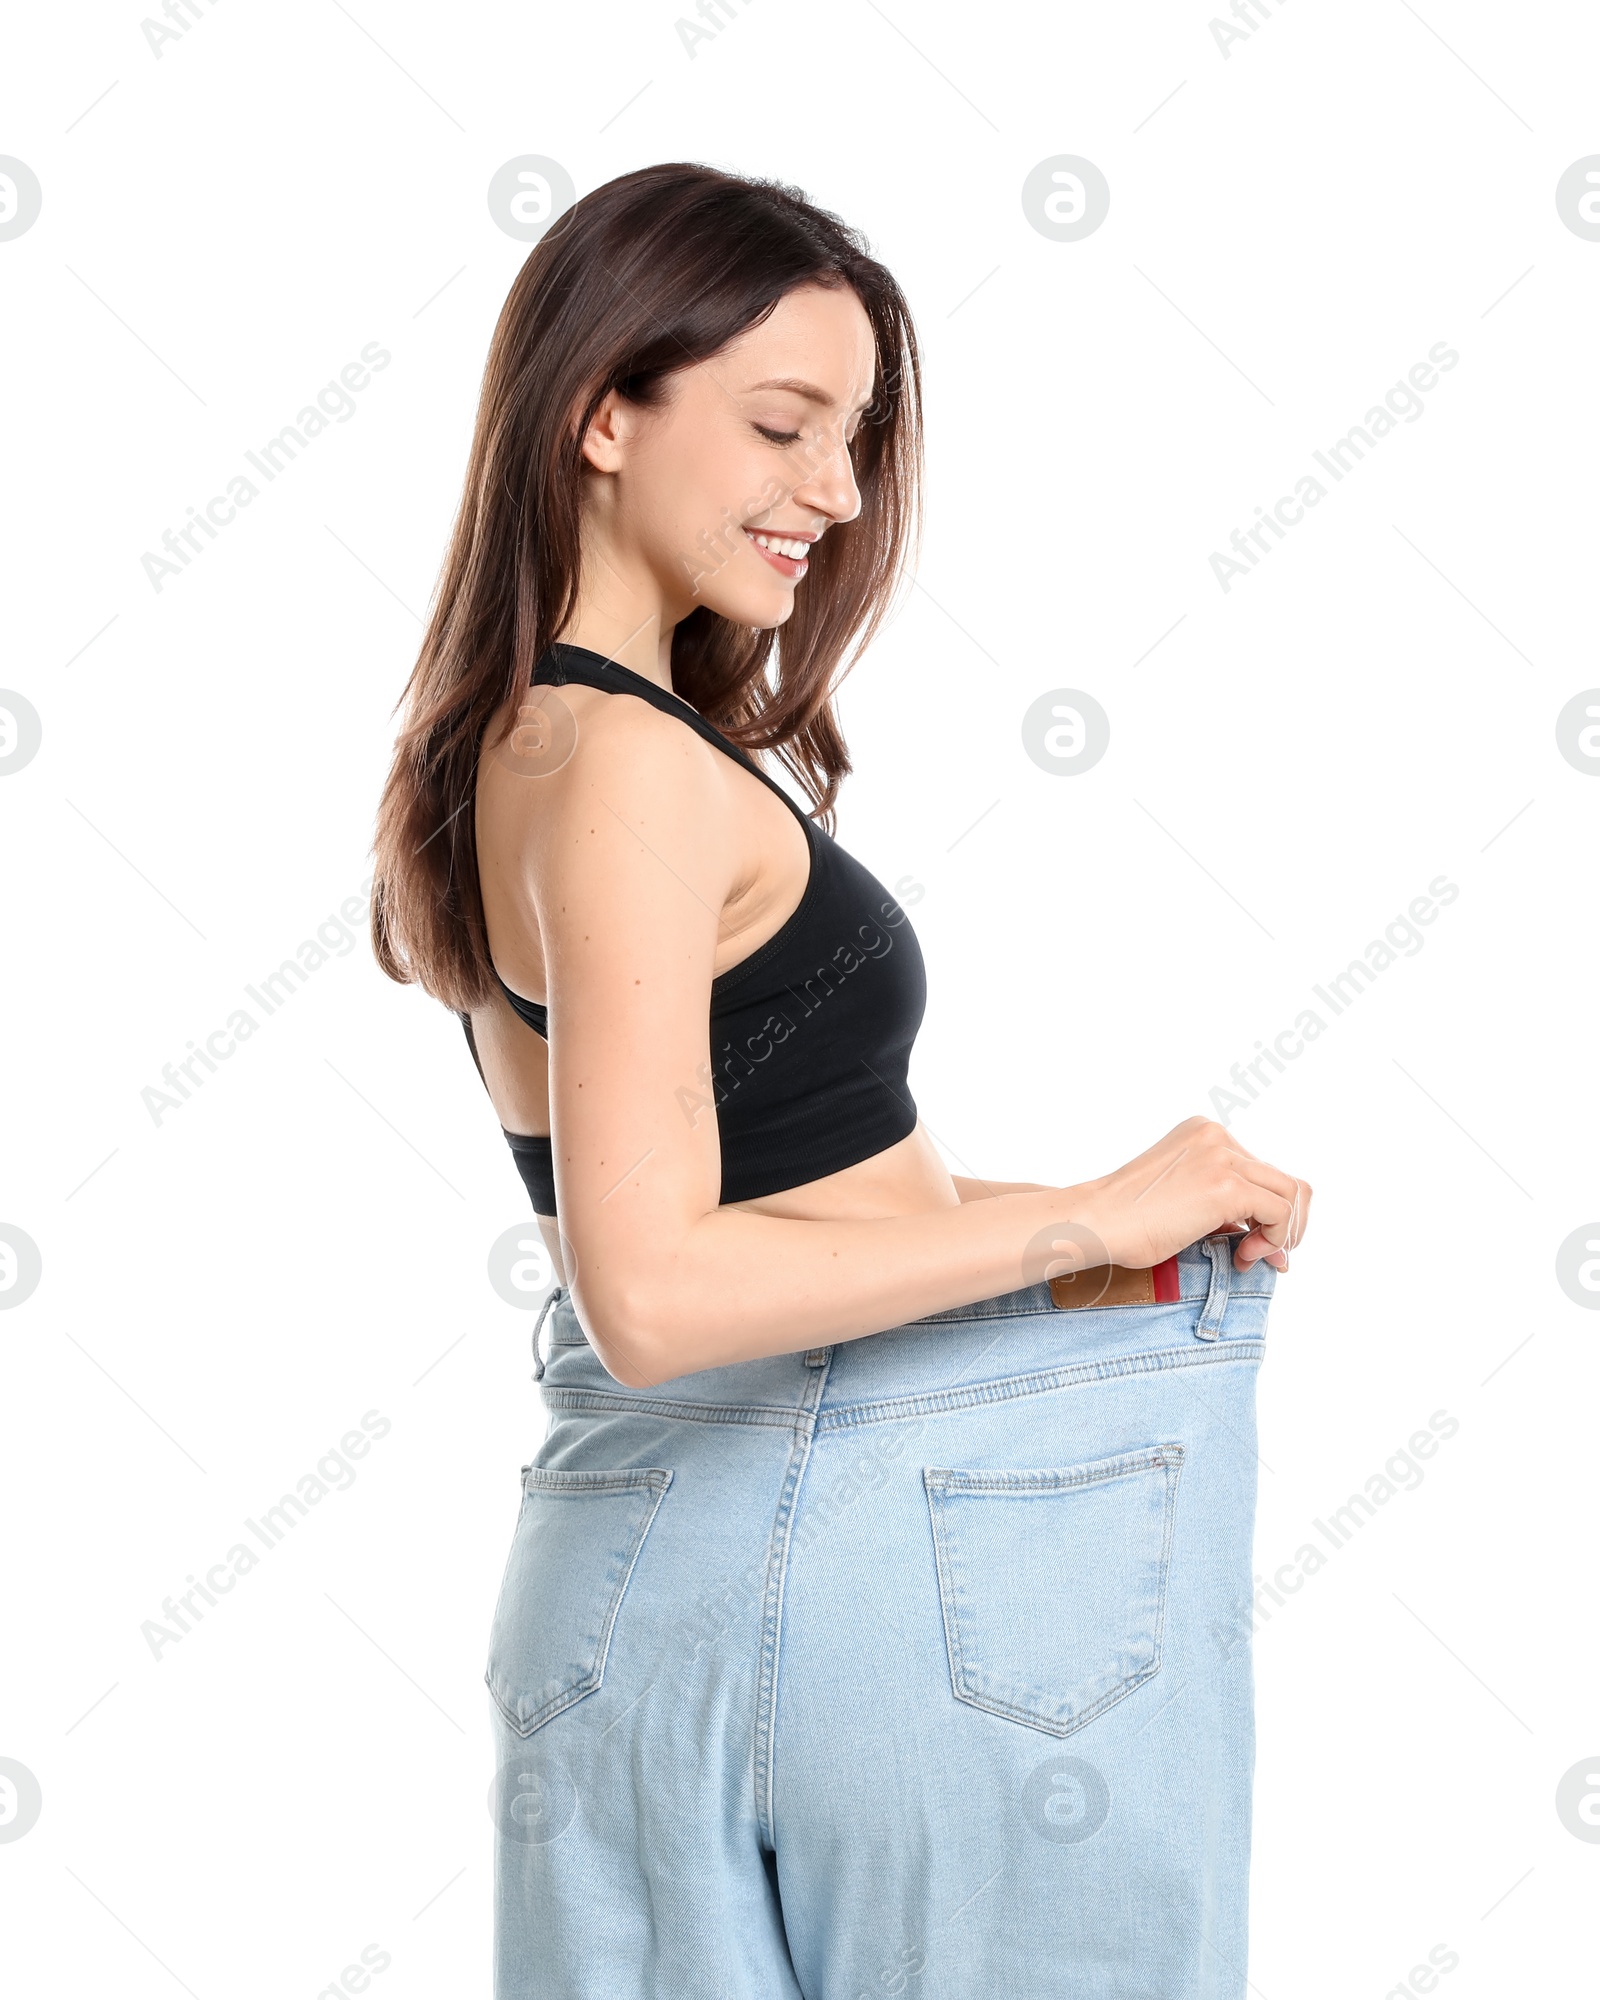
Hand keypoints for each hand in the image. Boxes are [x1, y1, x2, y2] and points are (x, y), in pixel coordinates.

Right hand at [1082, 1117, 1309, 1273]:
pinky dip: (1272, 1240)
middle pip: (1285, 1180)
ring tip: (1248, 1256)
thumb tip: (1271, 1240)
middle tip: (1258, 1256)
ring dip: (1280, 1234)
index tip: (1250, 1245)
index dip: (1267, 1212)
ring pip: (1292, 1195)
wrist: (1098, 1222)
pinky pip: (1281, 1212)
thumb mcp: (1183, 1197)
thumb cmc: (1128, 1220)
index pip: (1263, 1169)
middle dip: (1282, 1225)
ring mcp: (1223, 1158)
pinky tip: (1242, 1256)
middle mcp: (1217, 1136)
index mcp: (1204, 1133)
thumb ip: (1223, 1204)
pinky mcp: (1227, 1186)